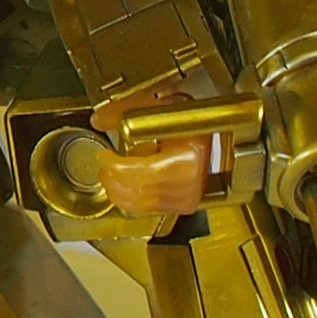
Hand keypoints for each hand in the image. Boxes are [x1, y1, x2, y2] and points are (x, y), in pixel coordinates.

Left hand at [91, 90, 241, 218]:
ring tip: (110, 178)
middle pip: (138, 189)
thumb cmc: (193, 118)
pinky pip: (151, 211)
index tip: (104, 155)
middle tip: (104, 166)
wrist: (217, 134)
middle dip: (112, 179)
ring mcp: (189, 196)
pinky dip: (131, 203)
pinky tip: (124, 191)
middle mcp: (191, 181)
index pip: (140, 170)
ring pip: (141, 205)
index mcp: (188, 156)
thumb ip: (125, 110)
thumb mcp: (159, 106)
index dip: (115, 165)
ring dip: (118, 193)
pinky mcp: (187, 204)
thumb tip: (99, 119)